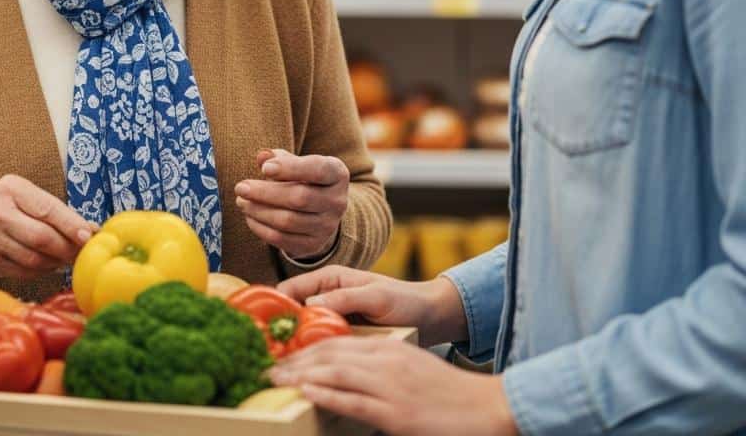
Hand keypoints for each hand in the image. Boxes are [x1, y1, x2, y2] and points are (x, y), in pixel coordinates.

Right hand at [0, 174, 98, 278]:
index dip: (72, 225)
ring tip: (67, 258)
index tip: (90, 235)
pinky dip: (41, 271)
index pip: (47, 209)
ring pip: (33, 259)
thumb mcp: (24, 194)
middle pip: (41, 238)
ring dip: (57, 262)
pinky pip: (22, 271)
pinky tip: (48, 264)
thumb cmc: (3, 202)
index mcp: (11, 189)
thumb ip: (54, 210)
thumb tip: (90, 230)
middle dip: (68, 248)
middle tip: (83, 252)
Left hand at [234, 148, 348, 259]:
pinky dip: (261, 228)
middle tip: (240, 187)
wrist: (320, 210)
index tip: (264, 168)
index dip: (290, 168)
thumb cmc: (303, 178)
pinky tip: (249, 216)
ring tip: (241, 201)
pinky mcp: (313, 245)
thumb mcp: (296, 162)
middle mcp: (337, 201)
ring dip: (259, 211)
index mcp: (337, 173)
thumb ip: (278, 158)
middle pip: (299, 198)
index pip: (316, 169)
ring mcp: (327, 226)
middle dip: (265, 192)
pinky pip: (282, 239)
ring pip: (288, 221)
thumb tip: (262, 156)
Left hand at [269, 336, 517, 435]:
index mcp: (389, 349)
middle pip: (330, 354)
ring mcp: (390, 387)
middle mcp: (385, 361)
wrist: (486, 408)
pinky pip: (354, 400)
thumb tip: (351, 376)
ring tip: (276, 378)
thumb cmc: (448, 394)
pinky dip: (327, 393)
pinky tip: (307, 391)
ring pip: (335, 372)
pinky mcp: (395, 413)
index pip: (338, 342)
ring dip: (301, 375)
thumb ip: (383, 369)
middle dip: (296, 360)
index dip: (308, 347)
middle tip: (269, 366)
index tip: (284, 353)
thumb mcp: (412, 369)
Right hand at [277, 267, 467, 347]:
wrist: (431, 317)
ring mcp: (333, 317)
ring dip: (291, 344)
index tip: (263, 325)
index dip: (275, 304)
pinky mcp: (341, 336)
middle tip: (267, 350)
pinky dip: (309, 353)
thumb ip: (345, 297)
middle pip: (292, 311)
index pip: (292, 288)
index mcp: (331, 278)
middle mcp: (327, 295)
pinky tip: (303, 368)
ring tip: (279, 363)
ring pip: (302, 330)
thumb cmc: (406, 300)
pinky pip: (318, 343)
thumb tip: (310, 303)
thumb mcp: (377, 295)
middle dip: (278, 328)